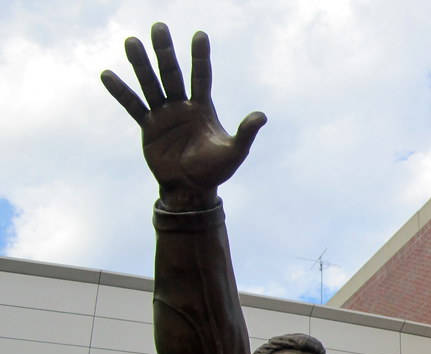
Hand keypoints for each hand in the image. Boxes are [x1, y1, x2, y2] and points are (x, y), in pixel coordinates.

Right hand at [101, 23, 266, 210]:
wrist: (192, 189)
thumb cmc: (215, 170)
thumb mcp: (235, 152)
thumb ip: (246, 133)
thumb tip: (262, 116)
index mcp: (202, 108)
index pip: (201, 76)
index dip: (200, 57)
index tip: (200, 35)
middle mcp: (182, 106)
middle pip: (172, 73)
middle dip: (165, 51)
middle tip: (159, 26)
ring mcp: (163, 115)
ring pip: (150, 83)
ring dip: (141, 63)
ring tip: (131, 41)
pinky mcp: (148, 127)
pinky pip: (132, 106)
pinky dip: (120, 92)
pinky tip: (107, 74)